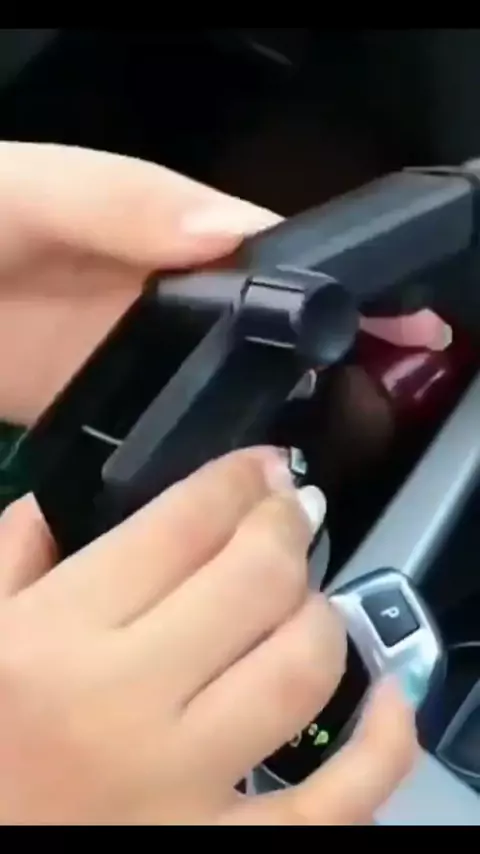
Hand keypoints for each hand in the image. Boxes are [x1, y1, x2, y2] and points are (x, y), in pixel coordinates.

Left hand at [0, 142, 449, 424]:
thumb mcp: (32, 187)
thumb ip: (122, 200)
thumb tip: (227, 232)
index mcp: (161, 233)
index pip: (269, 261)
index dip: (335, 291)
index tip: (396, 326)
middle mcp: (158, 300)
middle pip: (259, 335)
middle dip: (324, 362)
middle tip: (378, 400)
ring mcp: (129, 362)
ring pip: (221, 392)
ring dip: (273, 415)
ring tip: (322, 450)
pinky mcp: (93, 412)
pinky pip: (160, 441)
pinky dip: (200, 459)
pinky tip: (231, 482)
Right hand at [0, 449, 416, 824]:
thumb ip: (9, 565)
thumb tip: (51, 509)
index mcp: (54, 638)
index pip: (181, 524)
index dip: (237, 478)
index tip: (263, 466)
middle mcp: (123, 704)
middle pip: (255, 580)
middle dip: (285, 526)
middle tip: (289, 513)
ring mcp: (182, 785)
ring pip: (301, 668)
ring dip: (321, 613)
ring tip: (304, 598)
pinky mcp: (222, 851)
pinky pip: (334, 804)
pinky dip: (381, 746)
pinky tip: (387, 698)